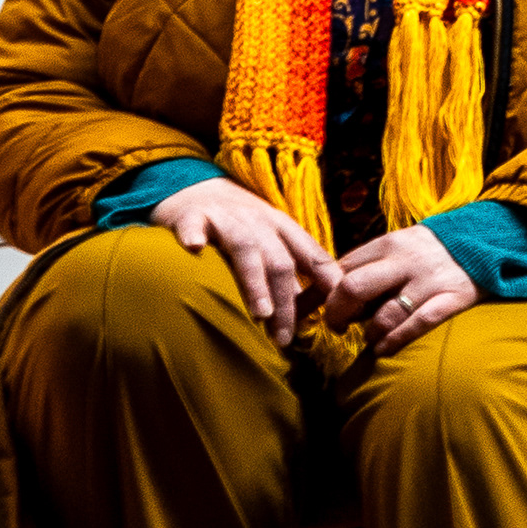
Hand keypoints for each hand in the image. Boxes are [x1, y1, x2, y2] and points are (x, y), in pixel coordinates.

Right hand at [154, 177, 339, 348]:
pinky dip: (194, 234)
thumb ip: (289, 277)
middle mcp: (259, 221)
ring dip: (255, 282)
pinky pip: (193, 223)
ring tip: (261, 314)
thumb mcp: (269, 244)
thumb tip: (311, 317)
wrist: (196, 189)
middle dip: (287, 302)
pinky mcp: (192, 214)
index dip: (327, 284)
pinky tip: (193, 248)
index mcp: (284, 228)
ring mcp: (226, 217)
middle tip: (284, 338)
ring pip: (246, 248)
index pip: (313, 256)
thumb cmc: (238, 226)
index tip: (334, 317)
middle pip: (281, 262)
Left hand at [324, 222, 478, 351]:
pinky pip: (418, 325)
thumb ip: (369, 263)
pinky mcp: (451, 299)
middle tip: (337, 326)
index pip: (342, 268)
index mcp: (387, 244)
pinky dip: (395, 341)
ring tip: (369, 336)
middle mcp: (405, 261)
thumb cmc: (431, 249)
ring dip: (369, 331)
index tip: (321, 307)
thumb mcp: (399, 244)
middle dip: (337, 313)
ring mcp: (428, 281)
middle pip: (354, 288)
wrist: (485, 240)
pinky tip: (383, 349)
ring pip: (384, 314)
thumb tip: (331, 290)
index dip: (325, 291)